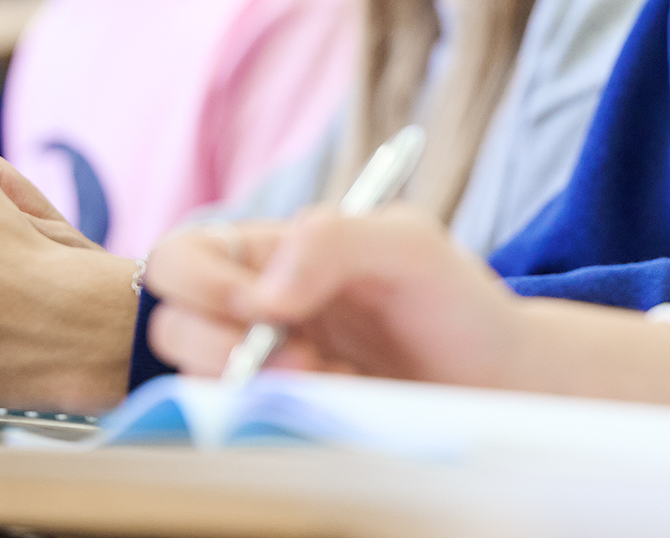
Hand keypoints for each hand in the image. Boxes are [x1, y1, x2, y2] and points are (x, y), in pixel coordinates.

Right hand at [143, 206, 529, 388]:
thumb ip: (335, 240)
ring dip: (257, 387)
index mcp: (273, 254)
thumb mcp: (410, 244)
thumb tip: (263, 292)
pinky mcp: (279, 421)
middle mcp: (255, 311)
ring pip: (195, 382)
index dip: (201, 282)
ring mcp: (264, 371)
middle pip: (171, 324)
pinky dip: (276, 422)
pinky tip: (337, 406)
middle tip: (305, 356)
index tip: (263, 306)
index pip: (183, 256)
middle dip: (225, 346)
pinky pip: (234, 429)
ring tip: (332, 380)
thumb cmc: (455, 303)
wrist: (498, 384)